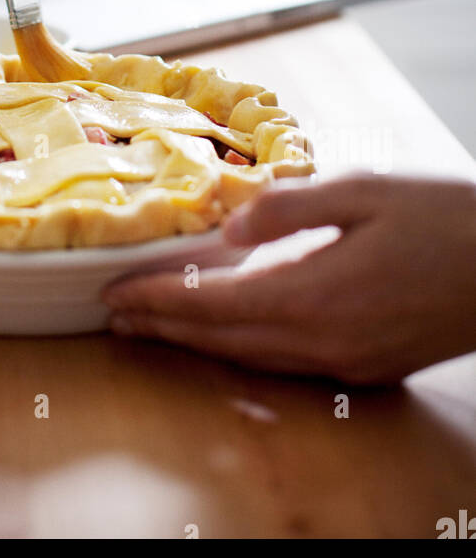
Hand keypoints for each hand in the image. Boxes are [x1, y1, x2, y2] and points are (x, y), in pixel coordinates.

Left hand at [103, 172, 475, 383]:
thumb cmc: (445, 218)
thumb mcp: (365, 190)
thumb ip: (290, 208)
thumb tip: (229, 224)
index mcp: (318, 294)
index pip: (214, 304)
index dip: (159, 300)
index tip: (114, 291)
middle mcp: (326, 341)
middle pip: (224, 341)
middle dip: (164, 327)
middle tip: (114, 314)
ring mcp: (348, 362)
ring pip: (253, 359)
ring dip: (198, 342)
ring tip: (154, 323)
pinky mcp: (367, 367)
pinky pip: (287, 364)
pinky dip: (243, 348)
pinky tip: (229, 329)